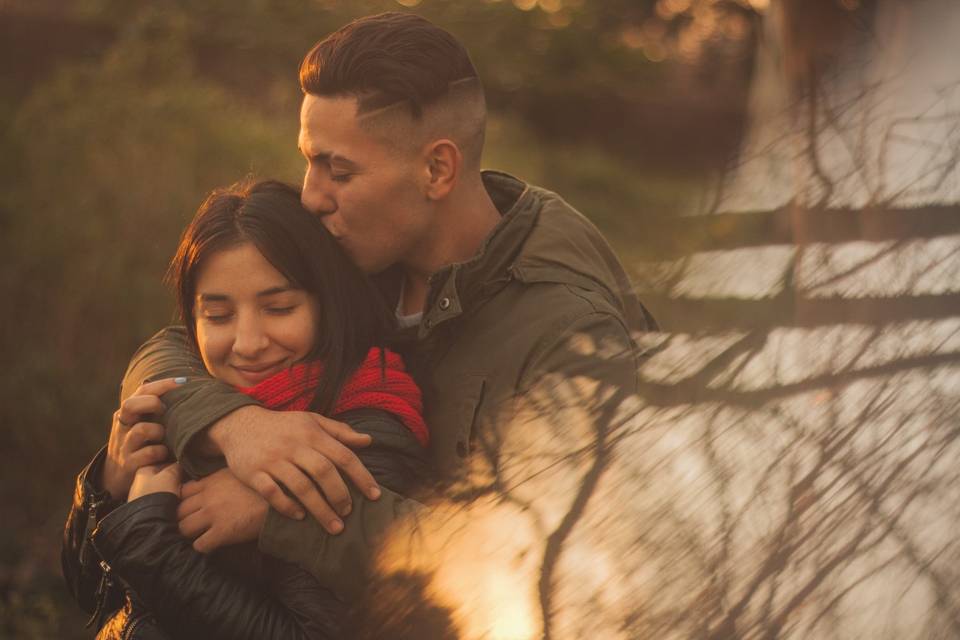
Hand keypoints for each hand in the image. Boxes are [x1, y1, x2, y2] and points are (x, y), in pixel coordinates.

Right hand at [102, 378, 182, 498]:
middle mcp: (123, 426)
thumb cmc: (138, 443)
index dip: (162, 384)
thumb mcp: (142, 423)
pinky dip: (160, 452)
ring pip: (141, 430)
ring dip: (158, 431)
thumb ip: (155, 408)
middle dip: (151, 403)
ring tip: (164, 435)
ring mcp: (124, 445)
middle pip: (130, 405)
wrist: (115, 476)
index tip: (183, 381)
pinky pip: (149, 454)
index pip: (142, 391)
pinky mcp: (129, 464)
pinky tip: (166, 454)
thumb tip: (182, 383)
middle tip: (164, 409)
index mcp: (128, 413)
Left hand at [176, 468, 267, 552]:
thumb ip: (221, 478)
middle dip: (181, 519)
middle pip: (178, 511)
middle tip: (191, 526)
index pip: (181, 491)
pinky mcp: (223, 532)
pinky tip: (211, 546)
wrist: (283, 497)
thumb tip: (212, 483)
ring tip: (198, 537)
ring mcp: (213, 514)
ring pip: (183, 528)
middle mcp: (207, 497)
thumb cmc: (264, 485)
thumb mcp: (239, 473)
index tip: (188, 509)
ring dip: (189, 535)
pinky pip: (199, 545)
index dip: (182, 501)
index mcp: (211, 481)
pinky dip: (202, 548)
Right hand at [208, 406, 378, 534]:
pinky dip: (287, 507)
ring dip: (319, 509)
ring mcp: (273, 459)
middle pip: (323, 472)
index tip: (375, 495)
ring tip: (333, 526)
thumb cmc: (283, 426)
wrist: (239, 424)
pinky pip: (272, 493)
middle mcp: (294, 445)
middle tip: (348, 513)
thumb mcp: (311, 420)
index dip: (361, 476)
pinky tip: (300, 516)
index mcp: (312, 433)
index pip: (343, 455)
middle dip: (340, 495)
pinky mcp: (253, 473)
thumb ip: (339, 431)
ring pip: (300, 486)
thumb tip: (368, 441)